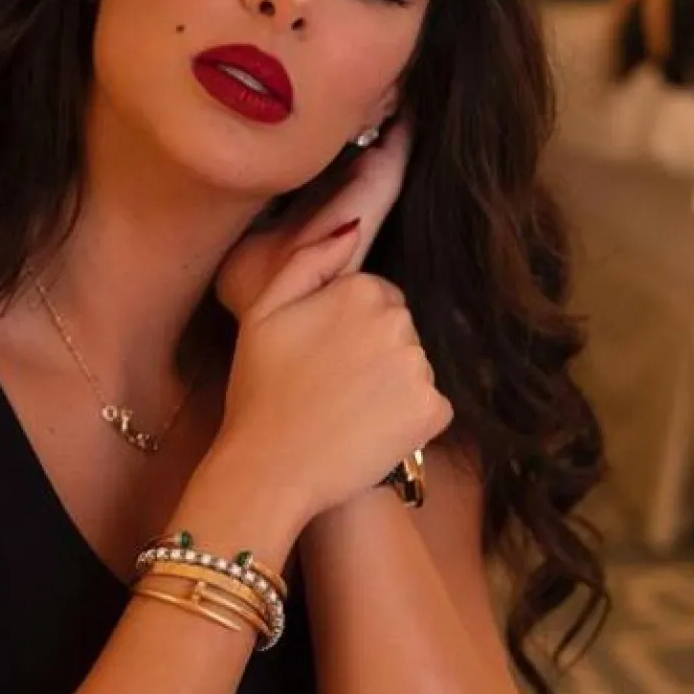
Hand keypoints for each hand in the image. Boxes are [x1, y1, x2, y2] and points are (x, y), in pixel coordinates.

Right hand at [213, 123, 452, 520]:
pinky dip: (408, 419)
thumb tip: (355, 223)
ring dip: (391, 385)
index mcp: (360, 290)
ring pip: (414, 367)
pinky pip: (430, 405)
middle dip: (374, 352)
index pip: (376, 296)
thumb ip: (310, 260)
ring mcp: (420, 368)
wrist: (270, 470)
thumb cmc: (259, 392)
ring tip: (347, 412)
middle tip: (332, 386)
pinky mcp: (433, 411)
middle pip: (400, 329)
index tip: (321, 357)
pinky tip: (370, 432)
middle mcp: (400, 322)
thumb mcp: (263, 311)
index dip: (347, 327)